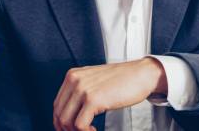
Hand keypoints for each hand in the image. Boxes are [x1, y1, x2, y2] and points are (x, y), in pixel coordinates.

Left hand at [52, 58, 166, 130]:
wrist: (141, 74)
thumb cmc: (122, 80)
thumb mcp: (94, 81)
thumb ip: (81, 91)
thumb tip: (71, 113)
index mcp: (72, 76)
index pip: (57, 104)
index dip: (60, 122)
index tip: (69, 129)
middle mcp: (74, 80)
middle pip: (59, 113)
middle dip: (66, 129)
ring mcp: (82, 89)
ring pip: (66, 121)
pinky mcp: (93, 100)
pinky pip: (80, 125)